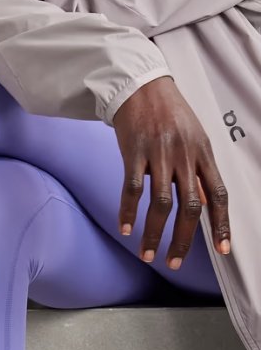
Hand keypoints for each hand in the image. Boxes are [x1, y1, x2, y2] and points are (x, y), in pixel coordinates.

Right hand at [112, 75, 229, 268]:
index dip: (222, 224)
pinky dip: (129, 212)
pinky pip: (132, 189)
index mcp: (203, 154)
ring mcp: (159, 154)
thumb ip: (199, 170)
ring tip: (147, 253)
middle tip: (174, 262)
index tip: (223, 249)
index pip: (218, 195)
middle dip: (183, 240)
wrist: (142, 86)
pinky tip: (126, 228)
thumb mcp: (194, 138)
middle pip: (190, 207)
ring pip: (161, 204)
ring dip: (153, 234)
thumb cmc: (168, 114)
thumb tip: (206, 203)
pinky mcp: (135, 153)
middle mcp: (185, 156)